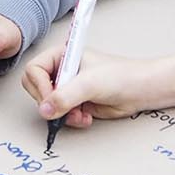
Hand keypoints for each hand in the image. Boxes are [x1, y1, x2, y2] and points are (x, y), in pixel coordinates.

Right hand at [24, 47, 174, 131]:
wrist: (141, 91)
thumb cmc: (120, 76)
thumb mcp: (89, 83)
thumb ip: (65, 96)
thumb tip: (45, 109)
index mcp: (61, 55)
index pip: (34, 70)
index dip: (40, 87)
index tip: (51, 99)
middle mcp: (62, 70)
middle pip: (37, 89)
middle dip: (51, 103)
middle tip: (65, 108)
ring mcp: (69, 87)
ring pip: (49, 106)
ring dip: (63, 114)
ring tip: (80, 114)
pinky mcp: (76, 103)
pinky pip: (62, 115)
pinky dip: (71, 120)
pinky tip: (86, 117)